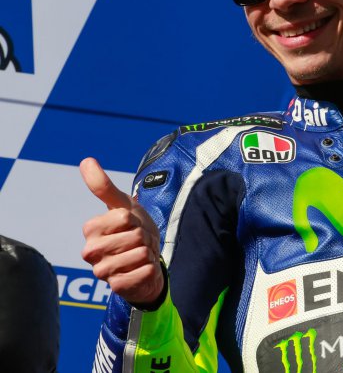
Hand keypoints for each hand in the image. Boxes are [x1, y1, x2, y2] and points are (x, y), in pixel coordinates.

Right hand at [80, 158, 163, 306]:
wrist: (147, 260)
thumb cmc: (133, 230)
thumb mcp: (122, 206)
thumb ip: (104, 187)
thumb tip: (86, 161)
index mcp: (90, 230)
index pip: (124, 216)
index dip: (136, 219)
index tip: (131, 225)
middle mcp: (91, 252)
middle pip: (134, 235)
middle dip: (144, 237)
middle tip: (138, 242)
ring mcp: (102, 271)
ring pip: (140, 253)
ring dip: (147, 253)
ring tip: (139, 255)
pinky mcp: (117, 287)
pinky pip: (143, 272)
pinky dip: (149, 268)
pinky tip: (141, 269)